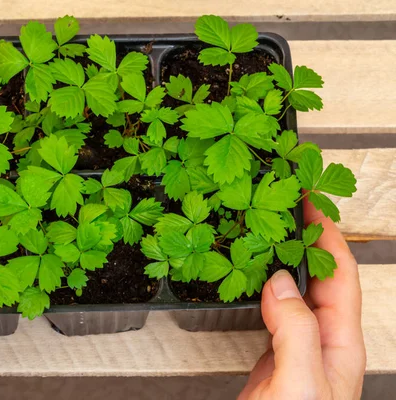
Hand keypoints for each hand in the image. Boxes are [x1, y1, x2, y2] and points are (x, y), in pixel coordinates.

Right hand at [239, 198, 365, 399]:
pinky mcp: (271, 355)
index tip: (312, 201)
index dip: (329, 236)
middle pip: (320, 277)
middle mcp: (322, 342)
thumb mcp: (300, 382)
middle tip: (286, 205)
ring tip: (268, 229)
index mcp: (340, 345)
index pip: (341, 276)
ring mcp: (296, 348)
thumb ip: (296, 331)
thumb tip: (282, 281)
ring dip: (285, 257)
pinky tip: (251, 273)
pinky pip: (272, 308)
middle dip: (308, 238)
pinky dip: (262, 282)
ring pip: (295, 290)